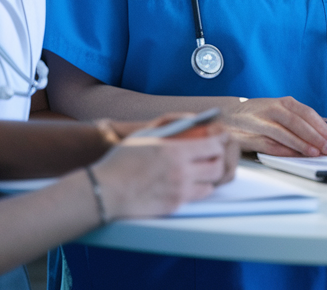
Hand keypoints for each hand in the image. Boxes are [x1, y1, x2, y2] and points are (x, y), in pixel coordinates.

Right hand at [90, 123, 233, 219]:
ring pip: (209, 185)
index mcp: (175, 152)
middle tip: (213, 156)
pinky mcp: (174, 206)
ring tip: (201, 171)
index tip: (221, 138)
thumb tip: (193, 120)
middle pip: (217, 166)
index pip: (212, 146)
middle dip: (219, 159)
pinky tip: (187, 184)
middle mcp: (181, 172)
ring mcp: (179, 191)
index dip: (220, 141)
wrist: (105, 191)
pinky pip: (194, 197)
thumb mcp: (146, 136)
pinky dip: (194, 190)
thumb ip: (171, 126)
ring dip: (208, 177)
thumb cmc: (122, 161)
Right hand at [220, 97, 326, 156]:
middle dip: (316, 136)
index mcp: (283, 103)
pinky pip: (269, 144)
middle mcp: (272, 109)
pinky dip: (283, 150)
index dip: (323, 127)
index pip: (308, 113)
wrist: (226, 114)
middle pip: (298, 122)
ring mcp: (260, 121)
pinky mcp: (249, 135)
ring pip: (284, 132)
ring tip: (315, 153)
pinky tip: (294, 156)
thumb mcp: (278, 111)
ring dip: (301, 144)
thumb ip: (297, 122)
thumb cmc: (258, 115)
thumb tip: (320, 137)